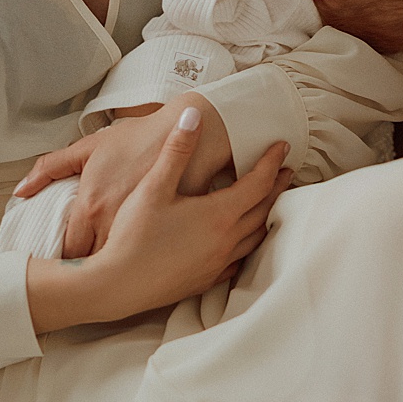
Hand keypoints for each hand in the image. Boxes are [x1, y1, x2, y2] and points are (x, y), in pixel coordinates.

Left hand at [14, 93, 237, 258]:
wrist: (193, 132)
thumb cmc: (138, 138)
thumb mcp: (89, 147)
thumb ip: (50, 167)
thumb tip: (20, 191)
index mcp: (91, 206)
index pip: (70, 252)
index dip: (66, 261)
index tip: (66, 264)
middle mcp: (113, 224)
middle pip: (94, 266)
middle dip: (90, 271)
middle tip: (87, 273)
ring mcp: (144, 232)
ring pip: (122, 267)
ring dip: (116, 269)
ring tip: (113, 271)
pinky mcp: (172, 235)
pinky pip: (153, 259)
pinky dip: (146, 262)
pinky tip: (143, 262)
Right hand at [24, 111, 290, 330]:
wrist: (117, 285)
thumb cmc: (132, 235)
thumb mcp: (152, 188)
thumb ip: (176, 151)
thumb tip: (192, 116)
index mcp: (218, 214)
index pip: (258, 183)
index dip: (272, 162)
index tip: (282, 146)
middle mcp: (226, 240)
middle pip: (263, 209)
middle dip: (276, 187)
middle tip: (285, 172)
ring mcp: (218, 263)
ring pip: (255, 237)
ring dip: (266, 216)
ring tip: (269, 204)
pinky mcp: (206, 279)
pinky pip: (239, 260)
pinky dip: (247, 245)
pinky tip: (240, 243)